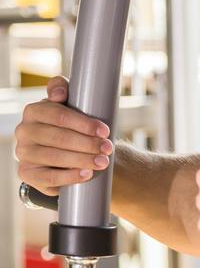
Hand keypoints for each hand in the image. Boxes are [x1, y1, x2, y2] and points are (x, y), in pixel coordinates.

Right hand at [15, 76, 113, 194]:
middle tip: (107, 149)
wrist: (69, 153)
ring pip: (54, 157)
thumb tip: (58, 93)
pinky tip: (86, 174)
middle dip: (87, 143)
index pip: (58, 115)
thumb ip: (63, 89)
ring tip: (103, 162)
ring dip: (82, 160)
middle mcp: (24, 131)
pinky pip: (48, 178)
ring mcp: (24, 153)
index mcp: (34, 111)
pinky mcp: (28, 174)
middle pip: (58, 138)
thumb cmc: (72, 126)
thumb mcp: (70, 105)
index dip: (83, 123)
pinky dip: (69, 177)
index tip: (105, 131)